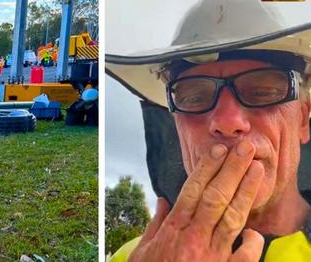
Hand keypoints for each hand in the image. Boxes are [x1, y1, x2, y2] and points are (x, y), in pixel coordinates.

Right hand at [128, 141, 264, 261]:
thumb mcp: (143, 251)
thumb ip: (155, 224)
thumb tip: (162, 200)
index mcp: (173, 230)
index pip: (192, 191)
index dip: (206, 169)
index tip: (218, 150)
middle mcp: (194, 238)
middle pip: (215, 197)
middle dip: (232, 170)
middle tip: (245, 149)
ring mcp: (211, 255)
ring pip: (232, 218)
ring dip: (246, 192)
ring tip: (257, 170)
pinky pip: (244, 256)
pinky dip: (252, 243)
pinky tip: (256, 232)